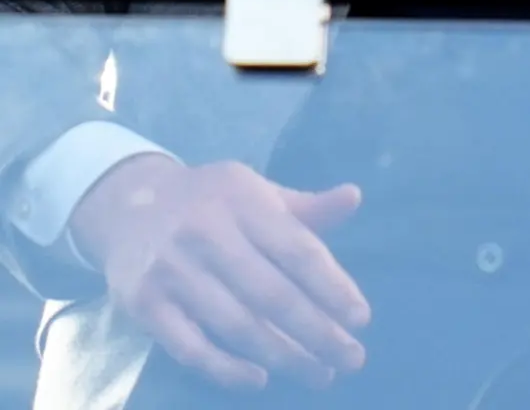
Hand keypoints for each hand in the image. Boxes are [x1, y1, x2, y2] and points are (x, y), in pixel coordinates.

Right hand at [69, 154, 369, 390]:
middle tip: (351, 358)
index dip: (332, 287)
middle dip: (317, 331)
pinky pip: (191, 347)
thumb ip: (305, 207)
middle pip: (272, 294)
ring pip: (237, 325)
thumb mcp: (256, 192)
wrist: (127, 204)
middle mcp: (208, 233)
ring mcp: (174, 271)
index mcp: (243, 201)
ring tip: (319, 373)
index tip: (361, 319)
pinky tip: (260, 378)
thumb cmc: (211, 202)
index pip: (297, 250)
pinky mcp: (146, 305)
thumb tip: (355, 198)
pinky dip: (227, 368)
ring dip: (283, 355)